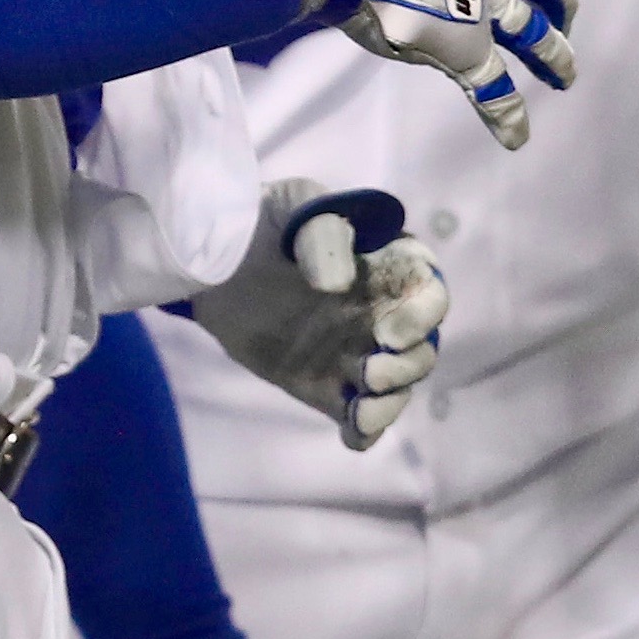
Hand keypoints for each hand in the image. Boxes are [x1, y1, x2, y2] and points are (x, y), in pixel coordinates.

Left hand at [186, 182, 445, 449]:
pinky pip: (360, 416)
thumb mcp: (293, 205)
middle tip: (372, 370)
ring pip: (397, 386)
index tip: (391, 331)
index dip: (424, 314)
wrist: (209, 261)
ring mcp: (356, 351)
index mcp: (387, 265)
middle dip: (408, 365)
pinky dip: (365, 431)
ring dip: (390, 401)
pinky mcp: (327, 385)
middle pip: (422, 347)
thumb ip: (323, 235)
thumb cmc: (262, 221)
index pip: (429, 291)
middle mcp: (382, 312)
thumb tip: (337, 285)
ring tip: (359, 406)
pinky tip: (351, 434)